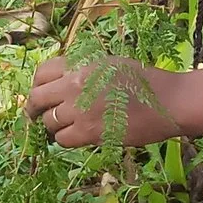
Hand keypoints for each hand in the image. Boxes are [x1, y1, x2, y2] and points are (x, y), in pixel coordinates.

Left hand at [27, 57, 179, 148]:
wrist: (169, 101)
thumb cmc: (144, 80)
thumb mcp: (109, 63)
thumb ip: (82, 70)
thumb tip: (59, 82)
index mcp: (80, 64)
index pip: (41, 74)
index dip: (37, 85)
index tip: (41, 93)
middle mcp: (75, 85)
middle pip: (36, 99)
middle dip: (34, 108)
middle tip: (36, 115)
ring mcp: (80, 110)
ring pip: (49, 122)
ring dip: (53, 125)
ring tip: (66, 125)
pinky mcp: (90, 132)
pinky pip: (62, 140)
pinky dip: (66, 139)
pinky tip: (78, 136)